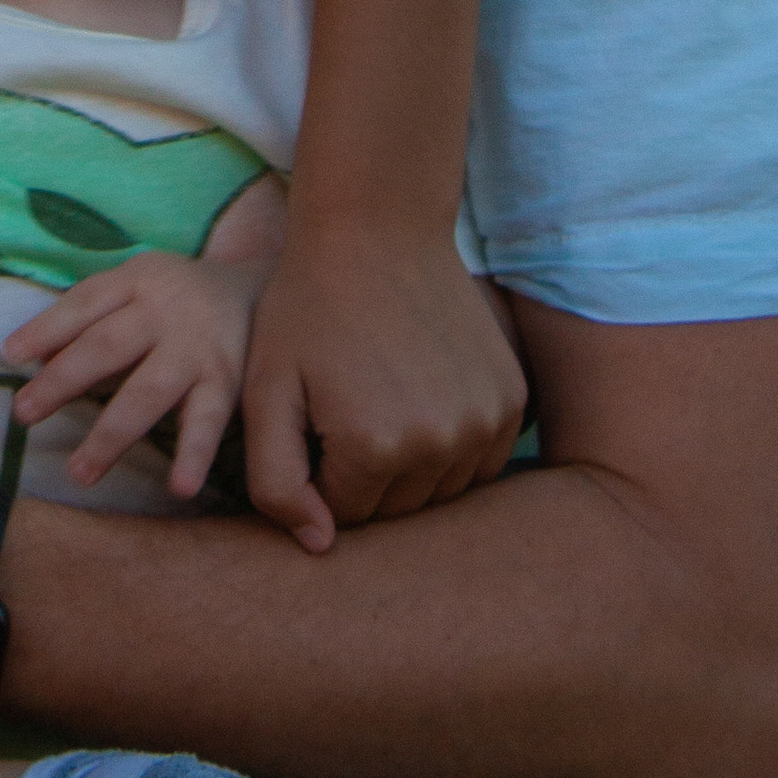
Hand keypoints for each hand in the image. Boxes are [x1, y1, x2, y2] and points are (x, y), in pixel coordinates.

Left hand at [4, 250, 259, 500]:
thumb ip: (92, 317)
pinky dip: (195, 454)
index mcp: (136, 281)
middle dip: (62, 382)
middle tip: (22, 414)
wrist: (260, 291)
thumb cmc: (178, 296)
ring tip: (79, 472)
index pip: (84, 304)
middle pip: (105, 347)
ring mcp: (196, 349)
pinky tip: (179, 487)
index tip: (11, 356)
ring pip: (148, 392)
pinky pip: (208, 421)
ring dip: (111, 435)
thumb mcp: (137, 286)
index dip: (46, 328)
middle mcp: (164, 312)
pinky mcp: (227, 382)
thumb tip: (33, 357)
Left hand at [240, 214, 527, 554]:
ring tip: (379, 394)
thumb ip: (276, 481)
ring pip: (439, 490)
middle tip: (344, 403)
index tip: (311, 418)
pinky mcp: (511, 401)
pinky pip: (477, 461)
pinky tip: (420, 393)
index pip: (344, 516)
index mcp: (375, 448)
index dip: (319, 472)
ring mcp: (486, 423)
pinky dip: (449, 444)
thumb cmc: (307, 309)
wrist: (377, 230)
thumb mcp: (265, 390)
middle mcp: (441, 445)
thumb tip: (320, 546)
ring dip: (409, 462)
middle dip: (363, 473)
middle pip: (396, 509)